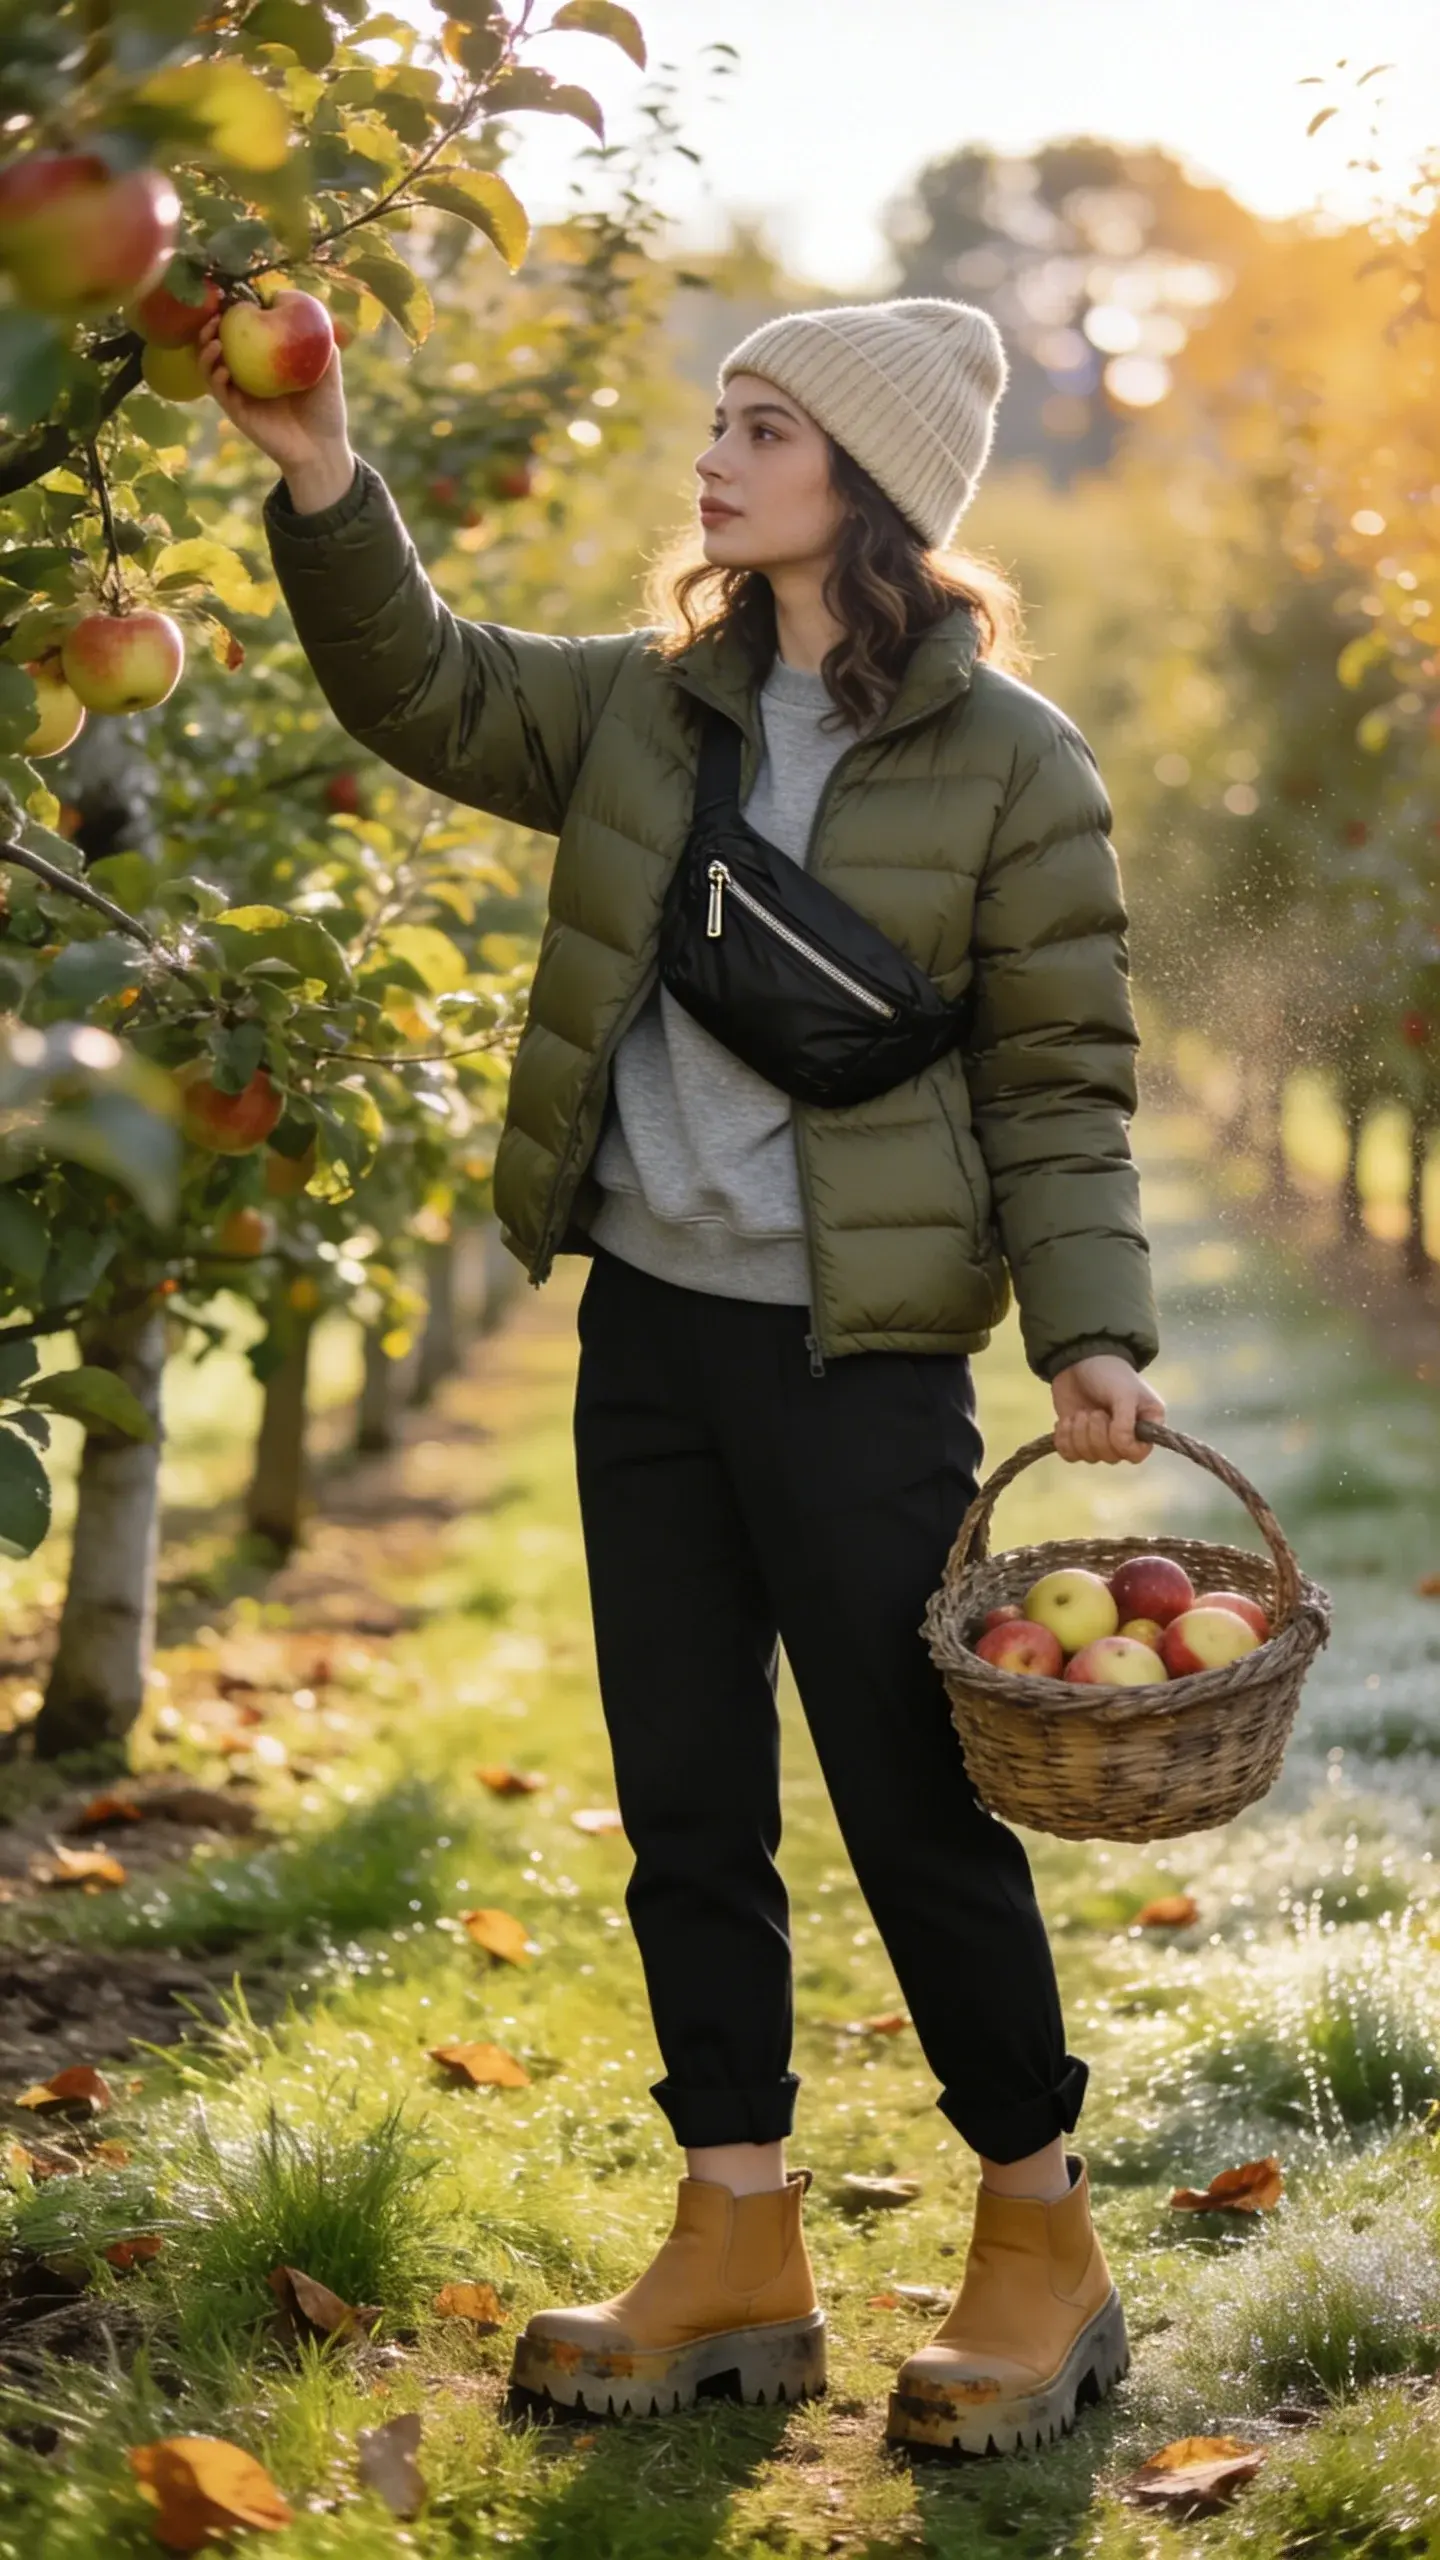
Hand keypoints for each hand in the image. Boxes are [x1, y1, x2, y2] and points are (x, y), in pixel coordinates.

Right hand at [197, 294, 351, 485]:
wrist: (323, 449)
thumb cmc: (327, 409)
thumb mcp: (329, 367)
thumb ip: (321, 338)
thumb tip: (306, 306)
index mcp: (266, 360)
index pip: (244, 330)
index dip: (235, 313)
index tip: (234, 297)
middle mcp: (249, 373)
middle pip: (220, 343)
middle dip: (211, 326)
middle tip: (217, 315)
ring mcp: (241, 392)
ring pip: (211, 366)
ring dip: (206, 350)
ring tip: (214, 339)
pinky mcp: (238, 412)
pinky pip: (219, 392)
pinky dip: (215, 377)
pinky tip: (221, 368)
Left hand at [1051, 1355, 1164, 1464]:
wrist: (1078, 1360)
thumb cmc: (1110, 1373)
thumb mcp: (1124, 1393)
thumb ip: (1126, 1422)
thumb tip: (1122, 1446)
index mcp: (1146, 1425)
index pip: (1137, 1454)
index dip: (1121, 1445)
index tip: (1112, 1422)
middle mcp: (1126, 1437)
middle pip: (1110, 1457)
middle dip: (1096, 1433)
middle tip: (1095, 1410)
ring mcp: (1100, 1439)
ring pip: (1088, 1456)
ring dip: (1078, 1433)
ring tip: (1081, 1412)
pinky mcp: (1078, 1439)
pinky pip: (1069, 1454)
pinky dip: (1064, 1437)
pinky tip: (1067, 1420)